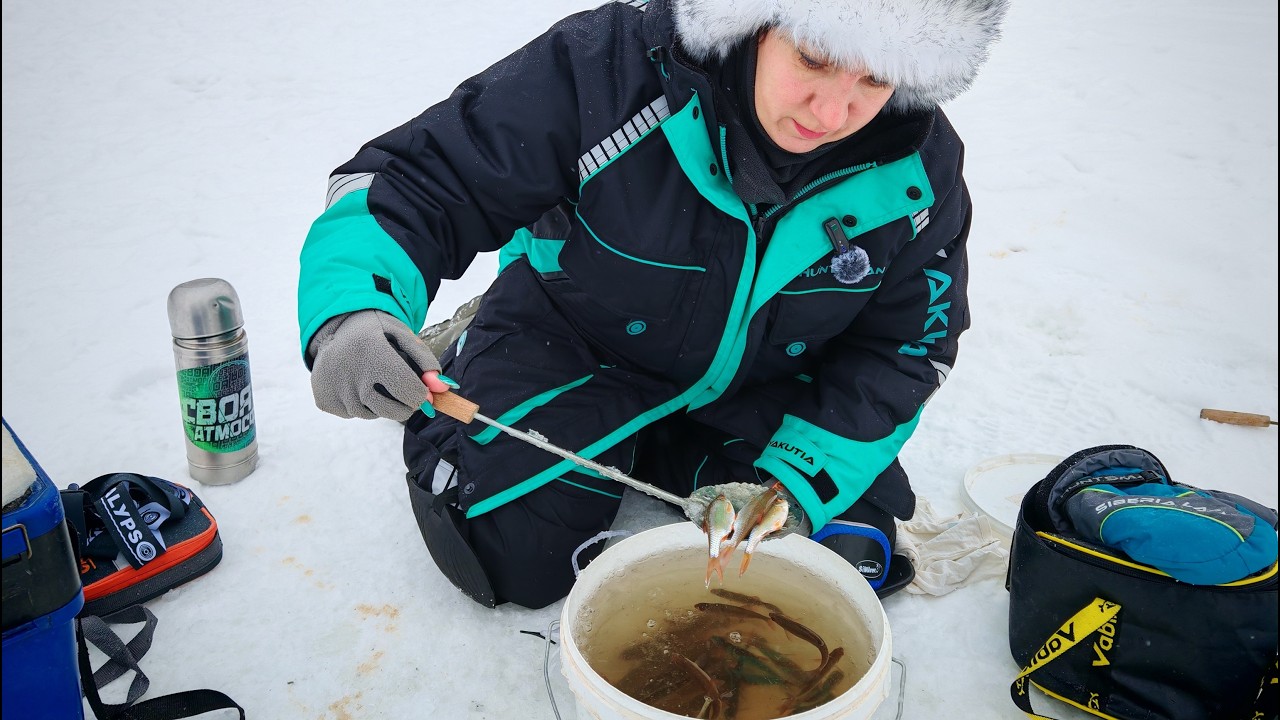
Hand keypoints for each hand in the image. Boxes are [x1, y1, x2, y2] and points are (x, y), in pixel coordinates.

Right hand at [308, 309, 440, 421]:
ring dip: (382, 405)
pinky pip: (353, 414)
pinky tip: (356, 384)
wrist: (335, 328)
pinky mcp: (324, 401)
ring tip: (376, 382)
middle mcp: (351, 372)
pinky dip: (361, 405)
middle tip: (406, 394)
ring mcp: (335, 389)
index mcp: (373, 351)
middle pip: (391, 409)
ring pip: (372, 414)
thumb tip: (443, 388)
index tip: (423, 393)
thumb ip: (425, 360)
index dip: (421, 396)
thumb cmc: (376, 333)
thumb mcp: (402, 336)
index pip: (408, 389)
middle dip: (406, 406)